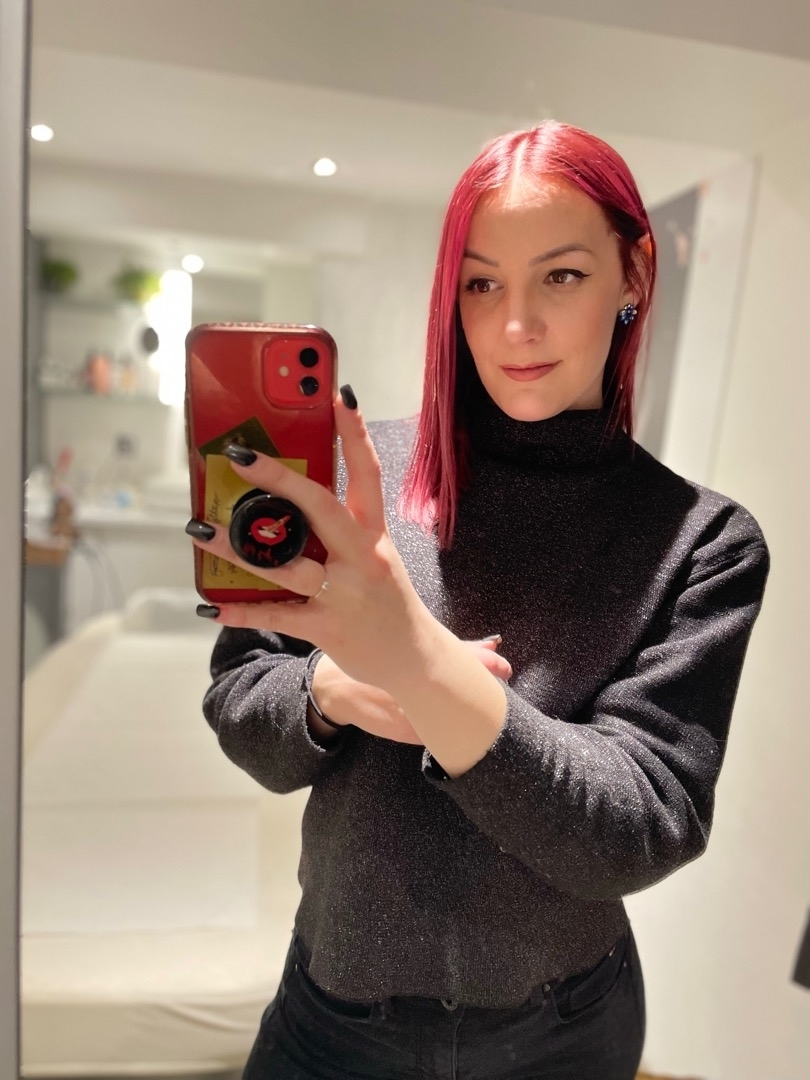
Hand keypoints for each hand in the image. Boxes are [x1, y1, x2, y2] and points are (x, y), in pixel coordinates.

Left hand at [188, 386, 509, 776]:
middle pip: (320, 508)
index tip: (338, 394)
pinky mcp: (326, 626)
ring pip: (286, 564)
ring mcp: (344, 592)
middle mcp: (361, 557)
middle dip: (279, 478)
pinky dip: (240, 613)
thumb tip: (292, 496)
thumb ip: (342, 527)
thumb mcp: (375, 556)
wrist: (416, 659)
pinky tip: (209, 607)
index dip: (354, 432)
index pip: (367, 473)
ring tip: (199, 529)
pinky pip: (277, 615)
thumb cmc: (386, 599)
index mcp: (373, 534)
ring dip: (238, 546)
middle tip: (240, 454)